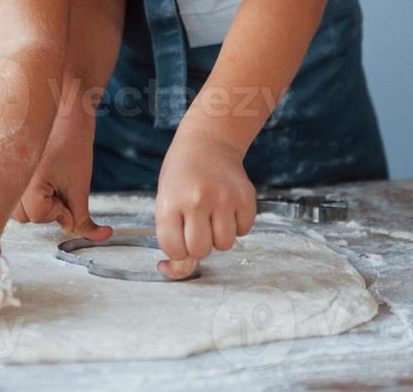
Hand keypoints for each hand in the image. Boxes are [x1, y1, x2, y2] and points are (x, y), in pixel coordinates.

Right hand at [13, 126, 111, 241]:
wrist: (66, 110)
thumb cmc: (73, 144)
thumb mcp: (80, 187)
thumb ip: (80, 218)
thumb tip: (81, 233)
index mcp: (25, 185)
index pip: (39, 217)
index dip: (60, 210)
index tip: (69, 192)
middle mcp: (12, 182)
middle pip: (28, 216)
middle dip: (48, 208)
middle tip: (62, 185)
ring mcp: (9, 175)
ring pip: (22, 207)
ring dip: (39, 202)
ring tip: (54, 178)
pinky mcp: (11, 169)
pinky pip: (17, 194)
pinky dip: (32, 193)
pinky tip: (46, 176)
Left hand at [154, 128, 255, 278]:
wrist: (207, 143)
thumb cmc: (182, 177)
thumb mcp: (166, 200)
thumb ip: (171, 235)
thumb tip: (179, 269)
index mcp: (170, 202)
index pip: (174, 250)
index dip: (176, 251)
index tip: (177, 240)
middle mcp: (197, 200)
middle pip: (201, 251)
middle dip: (198, 245)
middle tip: (195, 226)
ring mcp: (224, 198)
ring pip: (225, 244)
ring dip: (218, 236)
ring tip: (212, 215)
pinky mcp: (246, 196)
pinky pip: (244, 231)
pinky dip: (236, 225)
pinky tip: (226, 207)